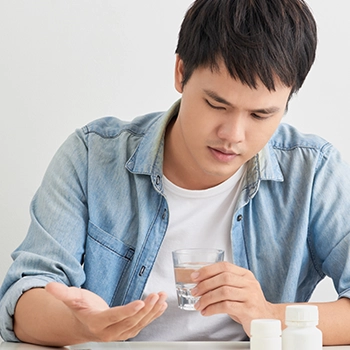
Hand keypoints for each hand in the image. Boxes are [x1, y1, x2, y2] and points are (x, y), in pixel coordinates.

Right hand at [45, 282, 167, 341]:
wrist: (83, 324)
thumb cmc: (79, 309)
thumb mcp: (71, 299)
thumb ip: (62, 293)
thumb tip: (49, 286)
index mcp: (96, 323)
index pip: (114, 317)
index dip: (127, 311)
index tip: (140, 303)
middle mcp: (109, 332)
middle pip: (130, 321)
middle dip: (145, 309)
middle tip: (156, 296)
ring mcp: (119, 333)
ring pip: (139, 324)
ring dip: (152, 311)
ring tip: (162, 298)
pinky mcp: (127, 330)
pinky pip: (142, 324)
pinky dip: (153, 315)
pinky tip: (162, 305)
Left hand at [190, 262, 278, 335]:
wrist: (267, 320)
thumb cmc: (248, 304)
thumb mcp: (238, 289)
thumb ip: (223, 283)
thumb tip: (199, 282)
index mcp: (245, 274)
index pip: (224, 266)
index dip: (208, 270)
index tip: (195, 276)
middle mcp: (249, 283)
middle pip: (223, 278)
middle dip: (205, 285)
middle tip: (194, 292)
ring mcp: (250, 296)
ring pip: (224, 292)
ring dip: (207, 298)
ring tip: (199, 304)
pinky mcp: (249, 310)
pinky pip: (226, 306)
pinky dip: (212, 309)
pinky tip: (206, 312)